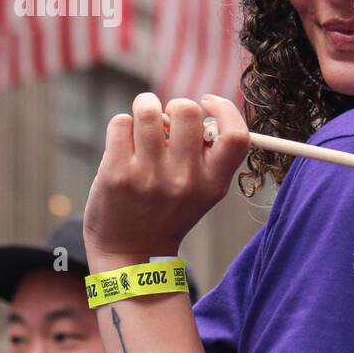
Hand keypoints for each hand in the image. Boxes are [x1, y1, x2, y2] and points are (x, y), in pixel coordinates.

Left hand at [83, 93, 249, 264]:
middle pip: (188, 110)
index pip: (237, 135)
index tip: (208, 102)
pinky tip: (125, 142)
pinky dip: (124, 126)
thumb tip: (200, 109)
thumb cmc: (169, 211)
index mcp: (214, 183)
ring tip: (144, 121)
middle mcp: (185, 179)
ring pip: (149, 110)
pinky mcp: (117, 173)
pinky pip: (121, 123)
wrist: (131, 250)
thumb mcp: (203, 191)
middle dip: (175, 105)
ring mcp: (149, 176)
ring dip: (145, 107)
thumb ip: (209, 155)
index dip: (225, 108)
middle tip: (168, 121)